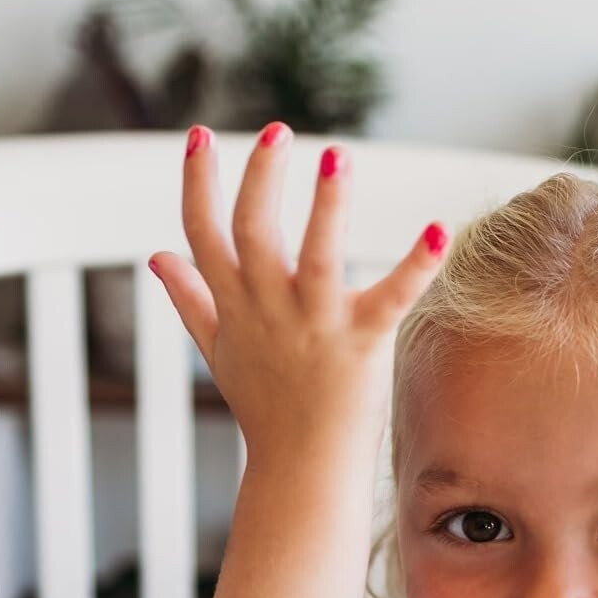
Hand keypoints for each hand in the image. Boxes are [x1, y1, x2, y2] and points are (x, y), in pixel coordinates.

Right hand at [150, 123, 449, 472]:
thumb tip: (157, 257)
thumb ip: (191, 298)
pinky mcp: (363, 341)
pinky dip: (417, 264)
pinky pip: (393, 297)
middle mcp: (268, 308)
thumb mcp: (218, 350)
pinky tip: (440, 227)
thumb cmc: (265, 407)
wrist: (302, 468)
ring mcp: (315, 325)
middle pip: (254, 230)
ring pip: (318, 254)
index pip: (202, 231)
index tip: (200, 135)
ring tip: (337, 154)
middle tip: (278, 130)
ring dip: (327, 204)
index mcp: (234, 304)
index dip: (197, 181)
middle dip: (260, 176)